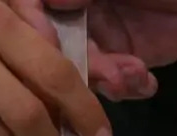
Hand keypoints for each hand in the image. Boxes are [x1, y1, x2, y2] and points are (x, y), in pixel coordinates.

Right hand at [10, 0, 157, 100]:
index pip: (31, 6)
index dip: (31, 24)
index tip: (46, 40)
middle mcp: (73, 9)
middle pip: (51, 45)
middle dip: (75, 62)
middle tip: (105, 69)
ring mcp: (98, 36)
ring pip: (81, 69)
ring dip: (104, 78)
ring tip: (130, 74)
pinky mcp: (124, 60)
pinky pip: (114, 84)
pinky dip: (127, 87)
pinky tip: (144, 81)